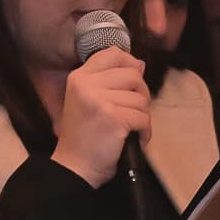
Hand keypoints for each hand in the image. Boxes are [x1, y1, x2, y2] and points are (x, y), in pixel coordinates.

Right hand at [50, 46, 149, 188]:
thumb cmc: (83, 136)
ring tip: (130, 128)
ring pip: (141, 98)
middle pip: (133, 75)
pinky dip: (144, 132)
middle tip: (131, 111)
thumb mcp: (87, 100)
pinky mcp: (113, 119)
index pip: (113, 54)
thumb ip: (109, 80)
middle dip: (140, 94)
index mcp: (79, 77)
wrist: (74, 166)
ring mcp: (99, 101)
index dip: (129, 64)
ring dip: (142, 116)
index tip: (130, 83)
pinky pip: (144, 118)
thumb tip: (140, 64)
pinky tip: (134, 139)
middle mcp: (87, 84)